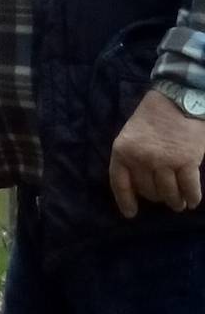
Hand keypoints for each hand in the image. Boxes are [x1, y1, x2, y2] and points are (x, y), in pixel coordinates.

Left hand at [110, 90, 204, 216]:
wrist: (178, 100)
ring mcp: (164, 161)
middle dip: (156, 197)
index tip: (131, 214)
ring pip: (168, 192)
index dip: (126, 201)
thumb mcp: (129, 136)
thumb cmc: (152, 118)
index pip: (120, 184)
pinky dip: (192, 197)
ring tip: (178, 205)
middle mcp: (141, 159)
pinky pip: (189, 187)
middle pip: (147, 190)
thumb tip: (136, 186)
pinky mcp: (187, 161)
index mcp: (122, 152)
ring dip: (174, 201)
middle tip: (163, 198)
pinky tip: (192, 202)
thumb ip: (130, 158)